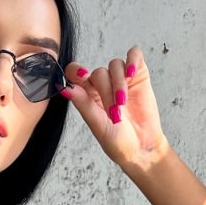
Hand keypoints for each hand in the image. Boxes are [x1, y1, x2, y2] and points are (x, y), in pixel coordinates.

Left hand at [61, 46, 167, 172]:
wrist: (141, 148)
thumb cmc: (117, 141)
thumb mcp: (97, 124)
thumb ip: (82, 103)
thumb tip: (64, 88)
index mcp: (87, 94)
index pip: (74, 73)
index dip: (76, 71)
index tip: (83, 77)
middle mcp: (102, 84)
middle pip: (99, 72)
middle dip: (106, 91)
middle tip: (114, 112)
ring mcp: (121, 78)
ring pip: (115, 65)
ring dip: (119, 83)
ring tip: (123, 103)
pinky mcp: (139, 75)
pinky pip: (134, 55)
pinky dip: (133, 60)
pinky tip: (132, 73)